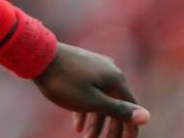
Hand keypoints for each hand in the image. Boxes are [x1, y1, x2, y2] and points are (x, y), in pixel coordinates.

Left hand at [33, 42, 149, 137]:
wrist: (36, 55)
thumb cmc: (64, 82)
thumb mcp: (92, 102)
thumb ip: (119, 111)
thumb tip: (147, 117)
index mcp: (116, 79)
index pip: (131, 108)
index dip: (130, 128)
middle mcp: (109, 70)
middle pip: (116, 104)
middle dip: (111, 127)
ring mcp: (94, 67)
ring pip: (100, 99)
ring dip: (96, 121)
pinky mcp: (80, 67)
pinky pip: (88, 91)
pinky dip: (84, 108)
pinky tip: (77, 125)